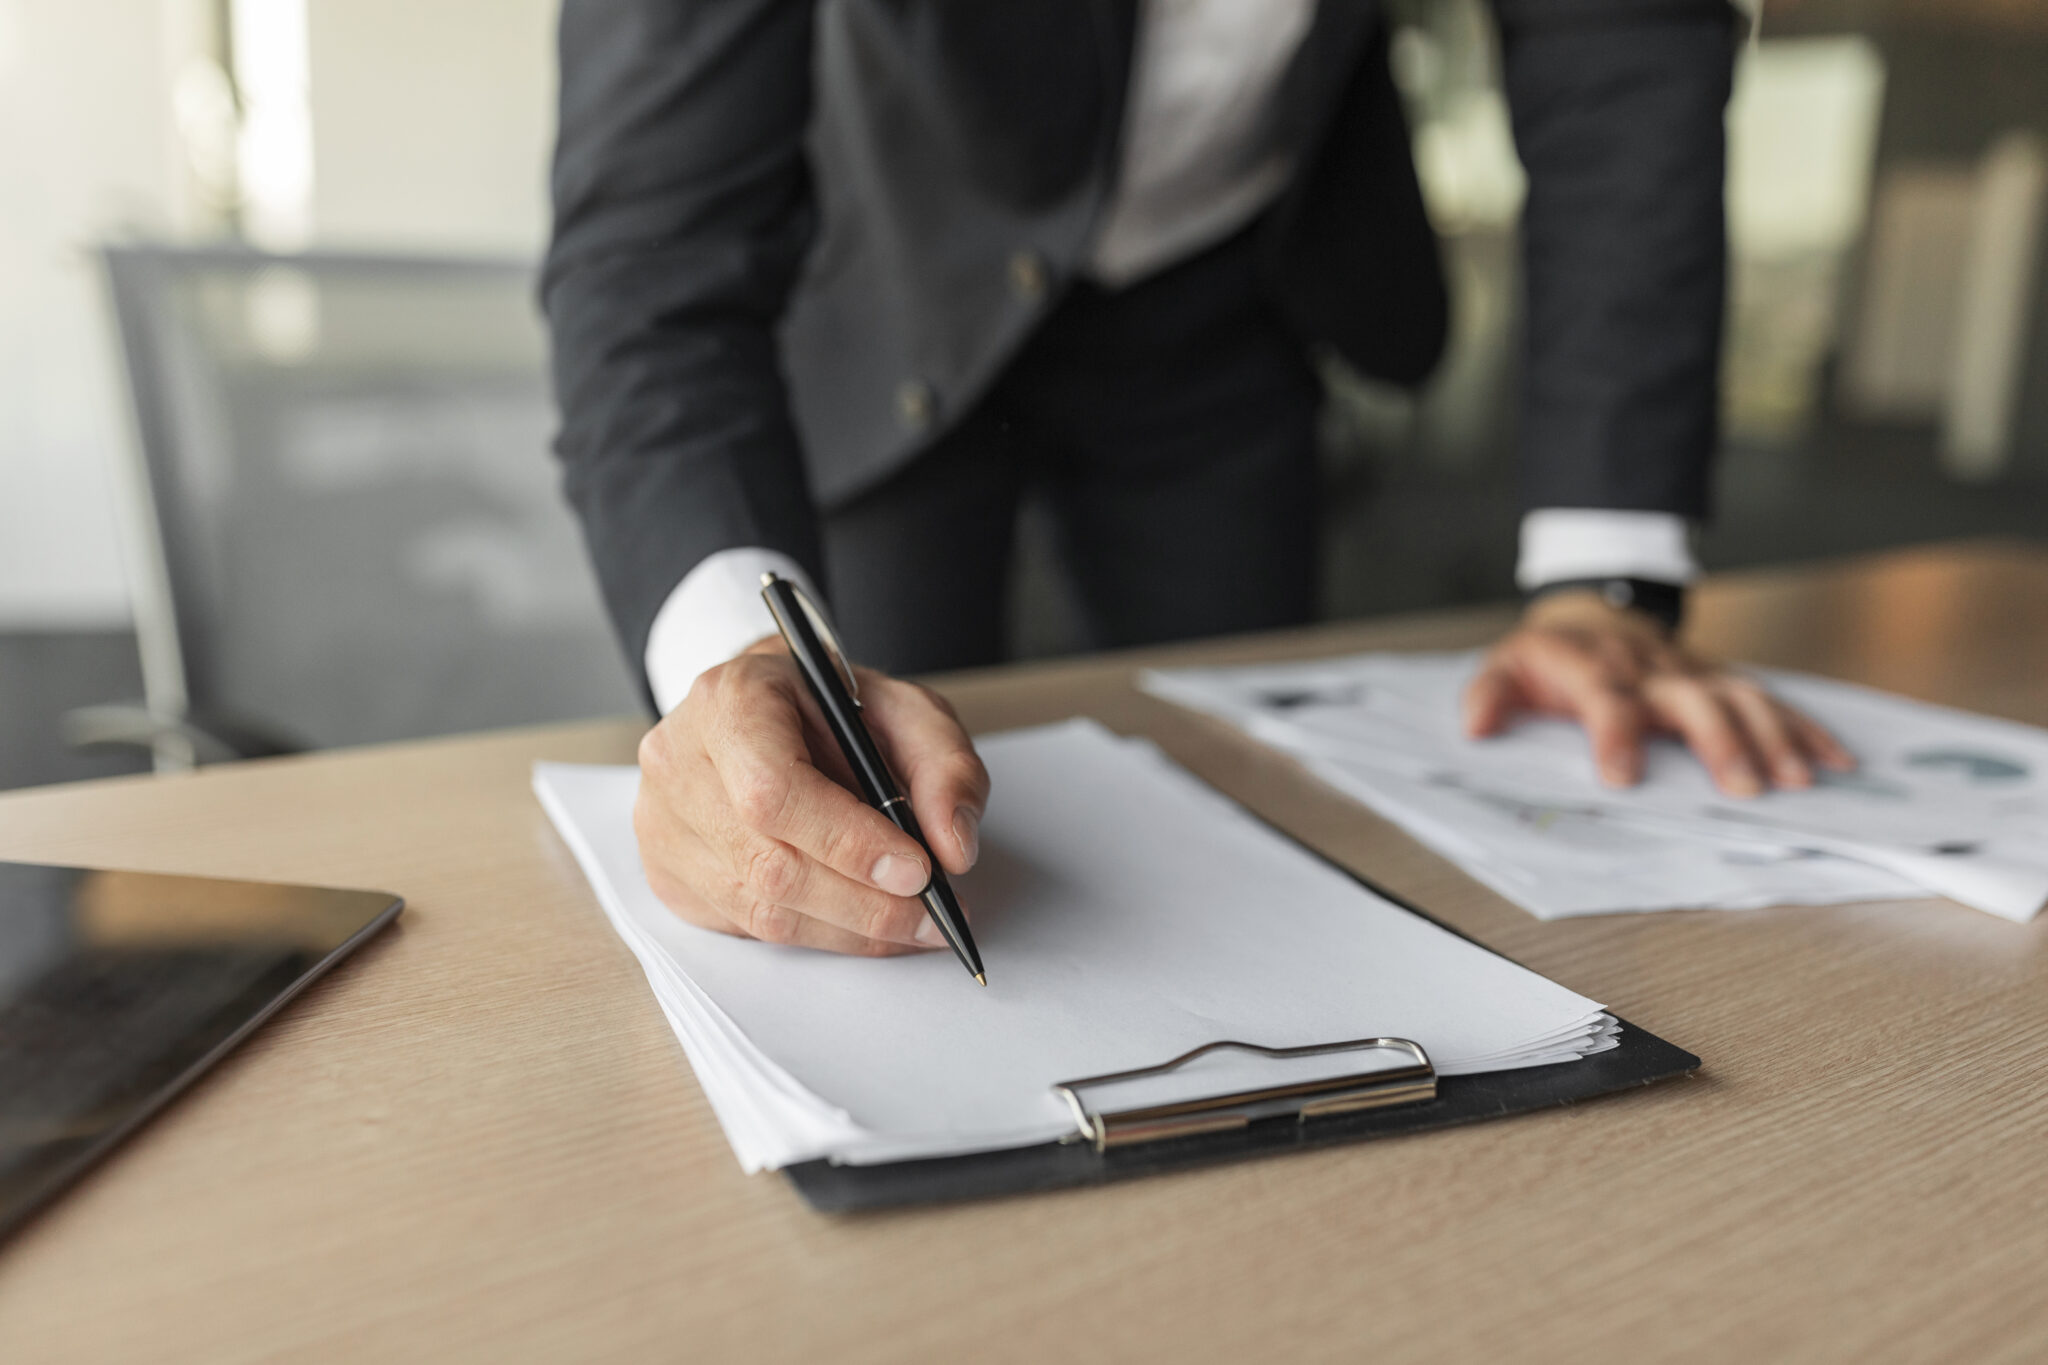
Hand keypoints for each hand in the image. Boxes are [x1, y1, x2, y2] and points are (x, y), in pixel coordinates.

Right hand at [634, 637, 989, 954]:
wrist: (767, 709)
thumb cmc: (829, 706)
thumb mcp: (906, 709)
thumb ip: (945, 767)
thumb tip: (953, 847)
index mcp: (732, 699)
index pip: (774, 789)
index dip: (848, 841)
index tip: (917, 870)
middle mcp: (680, 760)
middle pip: (768, 862)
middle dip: (865, 903)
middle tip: (934, 916)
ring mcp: (663, 822)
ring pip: (760, 907)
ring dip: (850, 930)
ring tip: (912, 925)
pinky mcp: (668, 872)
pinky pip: (747, 926)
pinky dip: (819, 933)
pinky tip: (862, 921)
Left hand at [1461, 589, 1853, 796]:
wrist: (1596, 614)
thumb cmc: (1552, 658)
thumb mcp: (1507, 668)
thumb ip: (1488, 696)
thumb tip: (1474, 726)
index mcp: (1597, 673)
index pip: (1607, 703)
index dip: (1614, 737)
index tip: (1621, 777)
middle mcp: (1654, 672)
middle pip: (1693, 702)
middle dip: (1720, 743)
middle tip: (1742, 790)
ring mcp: (1696, 674)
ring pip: (1743, 699)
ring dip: (1773, 738)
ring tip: (1798, 781)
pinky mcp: (1723, 681)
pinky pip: (1771, 700)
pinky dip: (1806, 728)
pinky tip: (1836, 761)